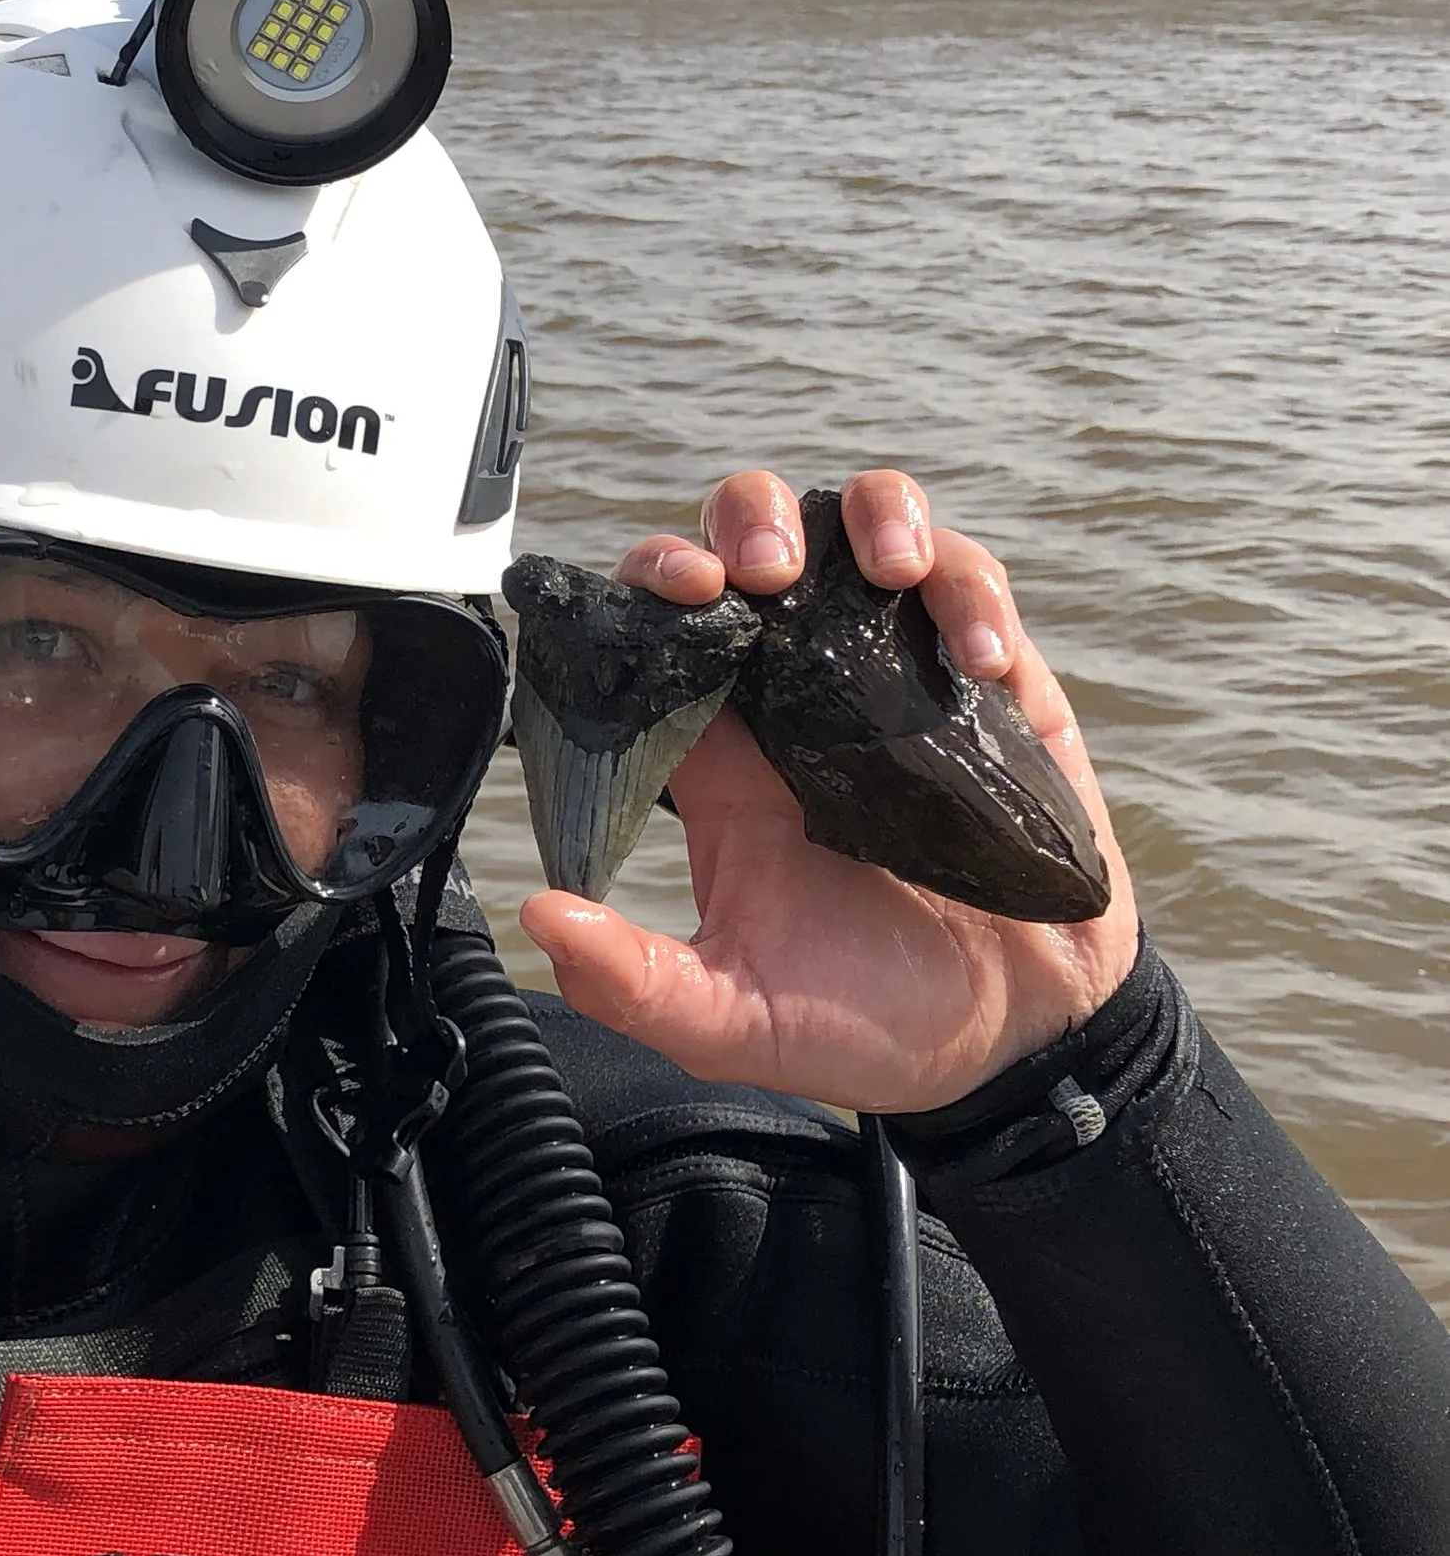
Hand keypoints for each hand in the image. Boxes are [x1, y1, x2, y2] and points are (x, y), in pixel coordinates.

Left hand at [518, 469, 1139, 1114]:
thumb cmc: (864, 1021)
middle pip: (745, 537)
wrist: (1013, 1039)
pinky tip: (977, 663)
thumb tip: (542, 916)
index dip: (652, 583)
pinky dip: (969, 592)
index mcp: (718, 756)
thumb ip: (636, 983)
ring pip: (858, 525)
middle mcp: (793, 694)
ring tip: (883, 573)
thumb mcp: (735, 1019)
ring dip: (871, 516)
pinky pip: (968, 583)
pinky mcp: (988, 681)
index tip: (677, 594)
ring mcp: (892, 673)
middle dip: (747, 519)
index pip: (657, 627)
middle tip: (762, 575)